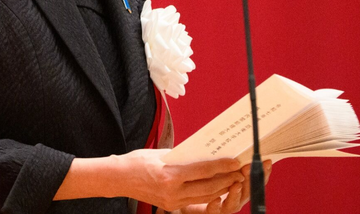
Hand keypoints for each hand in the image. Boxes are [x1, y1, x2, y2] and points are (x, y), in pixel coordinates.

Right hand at [117, 149, 243, 211]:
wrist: (120, 178)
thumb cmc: (139, 161)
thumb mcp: (162, 154)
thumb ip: (184, 157)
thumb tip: (204, 155)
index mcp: (170, 175)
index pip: (203, 171)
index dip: (222, 166)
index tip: (235, 161)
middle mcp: (173, 191)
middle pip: (208, 187)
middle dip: (227, 179)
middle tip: (240, 171)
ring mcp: (172, 201)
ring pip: (204, 197)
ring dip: (221, 189)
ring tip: (232, 179)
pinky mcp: (171, 206)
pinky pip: (195, 201)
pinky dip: (208, 194)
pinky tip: (216, 187)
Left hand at [178, 160, 272, 213]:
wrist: (182, 192)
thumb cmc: (198, 175)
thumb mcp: (212, 165)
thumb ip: (223, 160)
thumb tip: (234, 143)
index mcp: (238, 186)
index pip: (254, 181)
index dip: (262, 173)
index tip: (267, 161)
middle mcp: (234, 198)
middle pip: (247, 193)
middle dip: (249, 180)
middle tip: (248, 168)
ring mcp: (223, 207)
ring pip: (233, 204)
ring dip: (235, 194)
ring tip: (236, 184)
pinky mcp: (208, 212)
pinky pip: (213, 212)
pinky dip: (216, 207)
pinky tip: (216, 200)